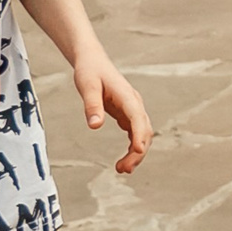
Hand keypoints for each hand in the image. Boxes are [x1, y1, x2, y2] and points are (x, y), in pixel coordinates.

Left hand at [74, 56, 152, 173]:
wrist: (93, 60)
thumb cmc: (89, 71)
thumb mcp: (87, 85)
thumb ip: (91, 106)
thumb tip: (95, 127)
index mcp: (127, 97)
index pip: (138, 118)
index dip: (139, 135)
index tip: (137, 151)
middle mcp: (135, 104)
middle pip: (145, 131)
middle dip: (138, 152)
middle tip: (123, 169)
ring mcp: (133, 110)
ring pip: (143, 135)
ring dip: (136, 153)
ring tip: (122, 169)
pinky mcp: (127, 114)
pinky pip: (135, 133)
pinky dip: (132, 148)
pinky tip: (124, 160)